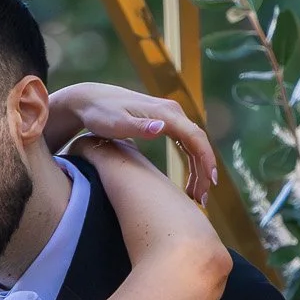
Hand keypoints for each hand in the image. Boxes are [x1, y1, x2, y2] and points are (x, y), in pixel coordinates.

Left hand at [46, 80, 216, 202]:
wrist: (89, 100)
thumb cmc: (100, 113)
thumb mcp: (116, 123)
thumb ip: (139, 127)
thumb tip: (161, 128)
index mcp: (166, 113)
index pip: (195, 138)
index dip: (205, 160)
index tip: (210, 182)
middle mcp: (173, 112)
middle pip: (199, 143)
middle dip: (204, 171)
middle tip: (202, 198)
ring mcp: (170, 116)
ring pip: (193, 145)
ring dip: (199, 170)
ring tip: (197, 196)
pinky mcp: (164, 122)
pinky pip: (185, 144)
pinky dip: (191, 162)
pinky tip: (190, 180)